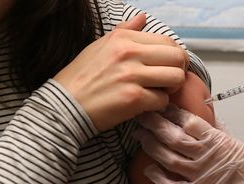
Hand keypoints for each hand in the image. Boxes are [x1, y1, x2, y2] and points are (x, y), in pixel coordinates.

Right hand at [54, 14, 188, 131]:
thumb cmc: (82, 77)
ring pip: (176, 78)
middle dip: (178, 71)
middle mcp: (129, 53)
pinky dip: (157, 105)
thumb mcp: (100, 46)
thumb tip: (143, 18)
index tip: (167, 67)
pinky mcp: (133, 98)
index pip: (168, 41)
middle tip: (168, 81)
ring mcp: (132, 75)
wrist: (64, 106)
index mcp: (124, 38)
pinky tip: (145, 105)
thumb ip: (125, 31)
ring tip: (158, 92)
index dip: (174, 56)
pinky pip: (163, 100)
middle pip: (178, 57)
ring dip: (171, 89)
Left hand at [133, 104, 243, 183]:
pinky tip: (148, 169)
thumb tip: (206, 116)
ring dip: (151, 146)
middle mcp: (204, 155)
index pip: (187, 120)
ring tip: (140, 136)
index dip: (171, 112)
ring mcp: (198, 175)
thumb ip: (218, 129)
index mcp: (215, 140)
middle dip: (154, 124)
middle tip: (141, 116)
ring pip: (168, 157)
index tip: (161, 105)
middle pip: (173, 136)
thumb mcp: (236, 141)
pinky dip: (158, 178)